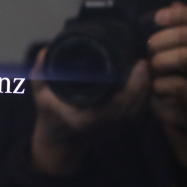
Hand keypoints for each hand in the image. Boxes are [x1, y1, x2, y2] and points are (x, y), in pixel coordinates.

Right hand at [29, 49, 150, 174]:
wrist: (60, 134)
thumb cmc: (50, 113)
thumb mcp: (40, 93)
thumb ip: (41, 73)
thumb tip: (44, 52)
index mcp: (85, 119)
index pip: (116, 106)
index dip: (131, 88)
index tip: (138, 65)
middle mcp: (103, 125)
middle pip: (133, 106)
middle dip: (143, 84)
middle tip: (144, 61)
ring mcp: (114, 126)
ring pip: (138, 108)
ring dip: (145, 88)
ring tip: (146, 66)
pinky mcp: (120, 122)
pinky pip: (137, 108)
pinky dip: (144, 94)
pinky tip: (145, 77)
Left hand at [148, 2, 186, 168]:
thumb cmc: (186, 97)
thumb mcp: (185, 66)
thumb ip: (182, 36)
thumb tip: (174, 4)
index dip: (182, 14)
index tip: (158, 17)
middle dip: (159, 40)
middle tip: (148, 53)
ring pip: (183, 56)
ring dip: (159, 62)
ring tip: (152, 74)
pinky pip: (175, 86)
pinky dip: (159, 88)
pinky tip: (156, 97)